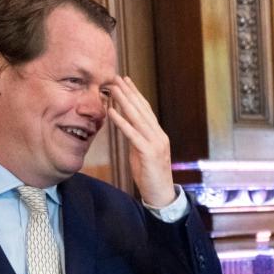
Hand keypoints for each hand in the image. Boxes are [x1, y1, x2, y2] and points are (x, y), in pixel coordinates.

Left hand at [106, 75, 177, 207]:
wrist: (161, 195)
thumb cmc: (150, 177)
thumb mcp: (141, 154)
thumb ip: (136, 139)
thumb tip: (125, 126)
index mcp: (158, 135)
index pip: (146, 110)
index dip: (136, 94)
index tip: (126, 81)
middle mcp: (159, 136)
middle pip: (142, 110)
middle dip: (129, 92)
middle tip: (116, 77)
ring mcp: (156, 144)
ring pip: (138, 118)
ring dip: (124, 102)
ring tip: (113, 89)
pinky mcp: (149, 153)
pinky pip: (133, 135)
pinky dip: (122, 122)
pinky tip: (112, 112)